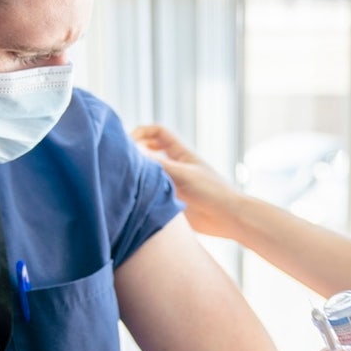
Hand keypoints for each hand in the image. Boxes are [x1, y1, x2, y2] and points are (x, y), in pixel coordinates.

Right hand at [131, 124, 243, 238]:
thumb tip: (134, 154)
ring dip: (138, 175)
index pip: (158, 132)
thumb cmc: (212, 192)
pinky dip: (142, 193)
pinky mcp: (171, 201)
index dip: (142, 132)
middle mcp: (175, 166)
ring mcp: (173, 183)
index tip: (128, 142)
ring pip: (149, 173)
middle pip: (150, 151)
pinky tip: (134, 198)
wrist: (227, 218)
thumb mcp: (184, 174)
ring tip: (125, 180)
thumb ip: (160, 165)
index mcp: (181, 153)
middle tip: (122, 161)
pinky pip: (152, 193)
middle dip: (136, 152)